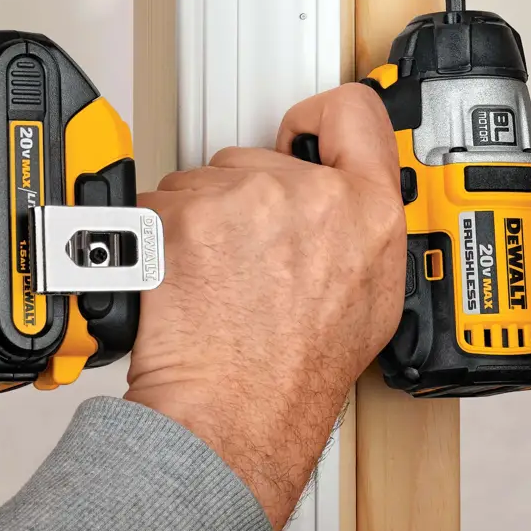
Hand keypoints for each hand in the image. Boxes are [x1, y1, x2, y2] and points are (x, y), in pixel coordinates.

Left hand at [127, 84, 405, 530]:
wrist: (230, 419)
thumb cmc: (293, 377)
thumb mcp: (372, 302)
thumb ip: (362, 231)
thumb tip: (346, 200)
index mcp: (367, 210)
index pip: (354, 111)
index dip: (321, 116)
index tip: (303, 129)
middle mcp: (308, 194)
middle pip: (259, 158)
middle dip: (245, 198)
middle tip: (246, 258)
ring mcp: (242, 199)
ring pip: (204, 183)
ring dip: (200, 221)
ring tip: (212, 281)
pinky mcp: (184, 214)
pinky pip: (159, 205)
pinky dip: (159, 238)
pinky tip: (181, 281)